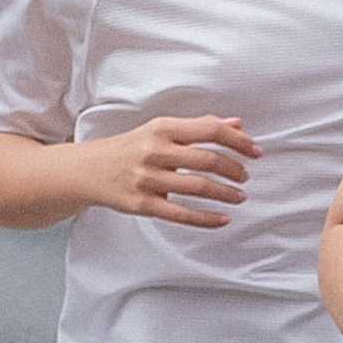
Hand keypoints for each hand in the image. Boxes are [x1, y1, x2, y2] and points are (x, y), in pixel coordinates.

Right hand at [82, 110, 258, 226]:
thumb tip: (235, 124)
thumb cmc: (128, 149)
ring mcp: (148, 179)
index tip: (254, 151)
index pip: (210, 130)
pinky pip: (181, 214)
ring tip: (239, 196)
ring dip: (226, 194)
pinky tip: (223, 219)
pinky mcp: (143, 204)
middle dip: (235, 170)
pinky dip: (207, 219)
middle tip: (245, 176)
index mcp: (162, 128)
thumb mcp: (160, 130)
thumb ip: (198, 126)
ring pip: (199, 188)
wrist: (87, 170)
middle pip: (208, 160)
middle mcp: (155, 151)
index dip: (238, 141)